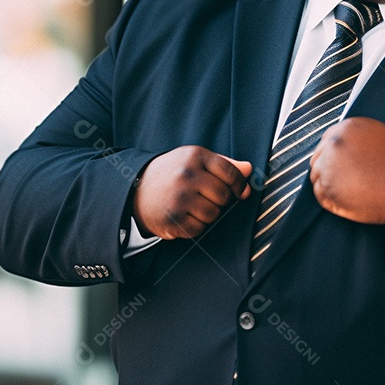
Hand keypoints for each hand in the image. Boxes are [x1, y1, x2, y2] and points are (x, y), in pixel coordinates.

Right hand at [132, 146, 251, 239]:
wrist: (135, 188)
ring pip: (213, 214)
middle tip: (205, 196)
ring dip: (208, 214)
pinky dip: (195, 226)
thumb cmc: (172, 173)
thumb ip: (224, 164)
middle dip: (219, 200)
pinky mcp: (172, 218)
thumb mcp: (195, 160)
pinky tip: (185, 216)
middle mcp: (187, 175)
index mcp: (195, 156)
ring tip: (193, 205)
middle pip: (224, 196)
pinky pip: (199, 229)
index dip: (239, 185)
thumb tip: (249, 169)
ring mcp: (179, 197)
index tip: (239, 191)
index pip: (231, 173)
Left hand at [309, 117, 384, 233]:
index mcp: (346, 128)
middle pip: (318, 157)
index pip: (327, 140)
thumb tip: (346, 141)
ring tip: (347, 189)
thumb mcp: (378, 134)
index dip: (334, 154)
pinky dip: (328, 198)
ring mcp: (328, 166)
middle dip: (328, 167)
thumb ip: (356, 135)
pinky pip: (319, 193)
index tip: (340, 164)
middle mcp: (334, 144)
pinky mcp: (328, 187)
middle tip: (343, 178)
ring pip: (316, 175)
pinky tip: (344, 197)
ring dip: (328, 182)